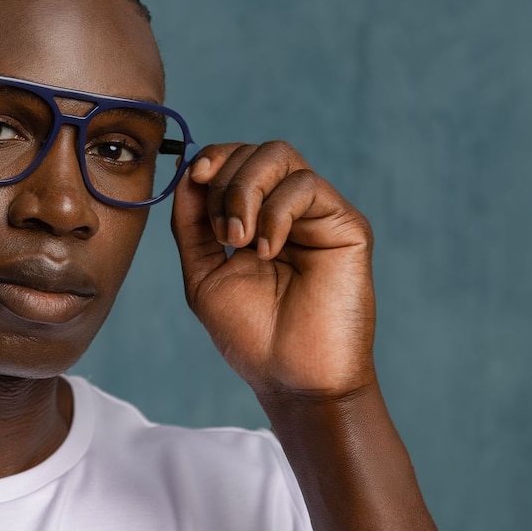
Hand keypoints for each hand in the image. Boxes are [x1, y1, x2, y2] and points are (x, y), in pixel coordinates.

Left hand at [170, 141, 376, 398]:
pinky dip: (276, 212)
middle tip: (223, 235)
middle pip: (255, 151)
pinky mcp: (346, 225)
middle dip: (224, 183)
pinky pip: (307, 186)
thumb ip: (191, 224)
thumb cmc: (252, 336)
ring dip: (245, 190)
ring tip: (239, 241)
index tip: (194, 178)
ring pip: (279, 156)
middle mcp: (288, 210)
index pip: (235, 160)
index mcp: (256, 218)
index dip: (212, 159)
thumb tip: (185, 173)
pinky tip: (268, 251)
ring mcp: (317, 215)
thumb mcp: (203, 274)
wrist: (291, 379)